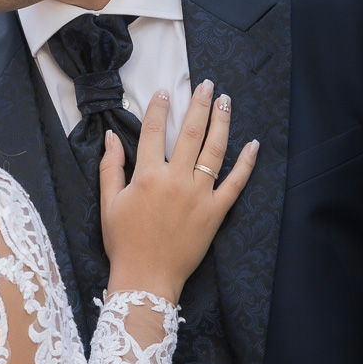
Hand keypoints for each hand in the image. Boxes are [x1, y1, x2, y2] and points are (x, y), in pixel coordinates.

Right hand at [99, 80, 258, 302]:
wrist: (146, 278)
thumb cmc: (124, 242)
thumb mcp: (109, 203)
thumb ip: (110, 168)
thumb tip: (111, 137)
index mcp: (147, 176)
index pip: (154, 131)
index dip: (159, 108)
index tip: (165, 91)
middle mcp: (176, 180)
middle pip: (191, 133)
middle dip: (199, 105)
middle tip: (207, 85)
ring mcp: (199, 195)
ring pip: (215, 151)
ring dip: (222, 122)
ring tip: (226, 101)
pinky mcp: (215, 212)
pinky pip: (235, 184)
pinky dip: (246, 164)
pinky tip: (253, 144)